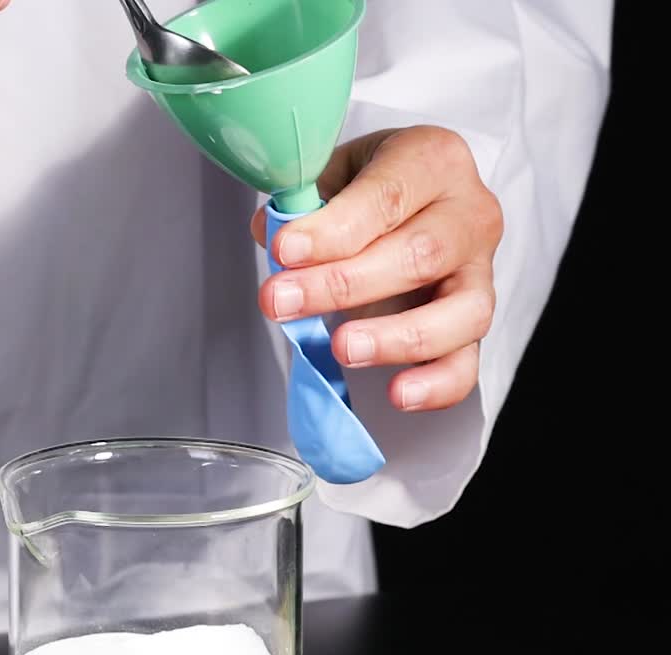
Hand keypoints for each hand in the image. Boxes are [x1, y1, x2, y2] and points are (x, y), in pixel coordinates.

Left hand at [250, 126, 503, 412]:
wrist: (411, 198)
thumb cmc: (369, 182)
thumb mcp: (334, 171)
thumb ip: (305, 200)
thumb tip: (273, 234)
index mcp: (433, 160)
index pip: (388, 196)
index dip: (335, 228)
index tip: (286, 251)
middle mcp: (470, 212)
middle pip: (421, 254)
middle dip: (344, 284)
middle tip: (282, 301)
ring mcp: (480, 270)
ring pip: (461, 311)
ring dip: (395, 337)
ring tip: (341, 348)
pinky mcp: (474, 320)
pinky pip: (469, 360)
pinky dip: (438, 384)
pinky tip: (398, 394)